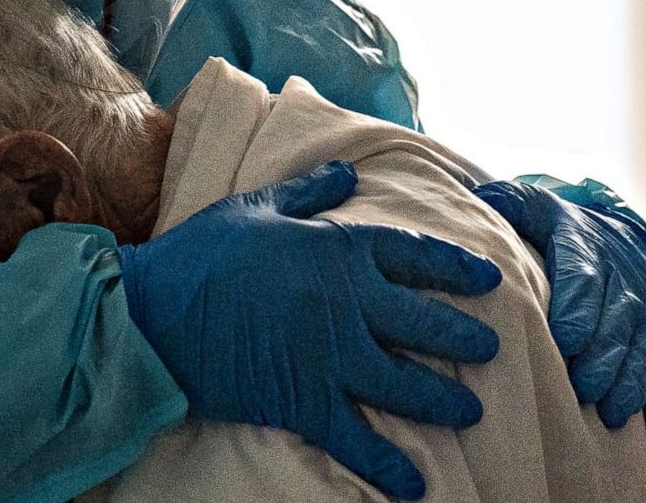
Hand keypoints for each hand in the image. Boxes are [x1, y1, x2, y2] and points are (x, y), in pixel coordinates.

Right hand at [118, 162, 501, 500]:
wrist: (154, 312)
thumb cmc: (201, 253)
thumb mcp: (255, 208)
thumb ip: (308, 192)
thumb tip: (348, 174)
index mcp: (337, 250)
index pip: (414, 256)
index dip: (456, 267)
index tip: (488, 280)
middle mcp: (347, 304)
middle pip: (425, 323)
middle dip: (465, 338)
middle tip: (491, 348)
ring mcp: (330, 358)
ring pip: (406, 384)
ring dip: (442, 399)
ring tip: (469, 410)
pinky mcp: (305, 400)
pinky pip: (358, 438)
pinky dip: (388, 464)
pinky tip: (414, 483)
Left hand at [472, 180, 645, 483]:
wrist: (616, 239)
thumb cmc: (555, 230)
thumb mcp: (534, 207)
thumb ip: (509, 203)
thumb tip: (481, 198)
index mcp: (588, 254)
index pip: (584, 279)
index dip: (579, 308)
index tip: (566, 336)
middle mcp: (623, 289)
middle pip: (616, 324)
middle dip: (601, 356)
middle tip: (581, 385)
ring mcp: (644, 323)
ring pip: (642, 356)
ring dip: (628, 385)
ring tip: (608, 412)